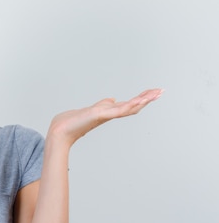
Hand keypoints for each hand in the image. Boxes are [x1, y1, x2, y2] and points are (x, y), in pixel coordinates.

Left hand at [48, 88, 163, 146]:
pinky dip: (128, 105)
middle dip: (147, 98)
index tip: (154, 92)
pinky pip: (117, 110)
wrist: (60, 131)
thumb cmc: (73, 122)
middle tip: (161, 91)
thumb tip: (113, 99)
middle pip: (133, 106)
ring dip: (142, 100)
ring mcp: (105, 115)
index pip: (129, 104)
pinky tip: (138, 101)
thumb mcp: (91, 109)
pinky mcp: (99, 115)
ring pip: (128, 107)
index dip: (142, 98)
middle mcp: (109, 114)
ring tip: (155, 94)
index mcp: (109, 112)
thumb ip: (103, 104)